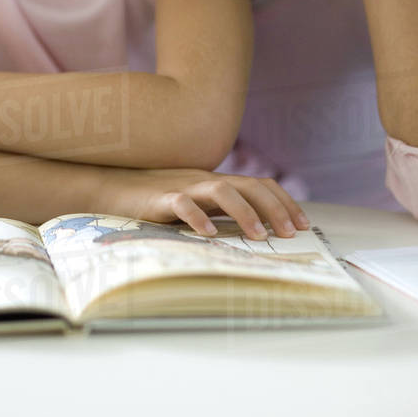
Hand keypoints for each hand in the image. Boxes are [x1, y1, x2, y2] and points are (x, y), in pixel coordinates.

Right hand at [101, 168, 309, 239]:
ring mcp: (184, 186)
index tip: (303, 224)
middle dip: (274, 208)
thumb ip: (220, 210)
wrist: (114, 185)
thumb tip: (254, 230)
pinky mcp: (161, 198)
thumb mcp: (196, 201)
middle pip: (248, 185)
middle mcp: (205, 179)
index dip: (284, 201)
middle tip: (291, 234)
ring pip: (221, 191)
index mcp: (217, 181)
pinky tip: (210, 235)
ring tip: (260, 236)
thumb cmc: (157, 198)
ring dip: (245, 213)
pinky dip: (198, 218)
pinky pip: (182, 204)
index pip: (259, 184)